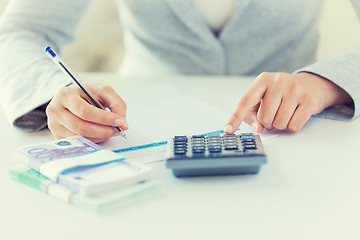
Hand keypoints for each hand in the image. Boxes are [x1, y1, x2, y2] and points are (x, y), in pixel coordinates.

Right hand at [46, 83, 127, 142]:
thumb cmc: (87, 93)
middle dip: (103, 131)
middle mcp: (55, 110)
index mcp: (65, 95)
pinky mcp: (57, 136)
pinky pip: (78, 143)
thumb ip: (117, 104)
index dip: (104, 118)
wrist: (72, 98)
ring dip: (99, 137)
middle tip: (117, 130)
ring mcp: (54, 125)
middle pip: (81, 127)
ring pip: (80, 137)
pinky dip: (93, 140)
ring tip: (109, 131)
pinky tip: (99, 134)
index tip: (119, 121)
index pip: (85, 111)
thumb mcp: (103, 91)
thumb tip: (123, 124)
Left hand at [224, 72, 351, 133]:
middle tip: (273, 115)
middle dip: (267, 122)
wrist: (311, 85)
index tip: (228, 130)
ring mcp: (295, 90)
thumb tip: (258, 128)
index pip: (245, 101)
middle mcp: (279, 81)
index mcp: (263, 80)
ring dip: (280, 125)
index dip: (235, 117)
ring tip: (285, 114)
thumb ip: (253, 113)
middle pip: (264, 117)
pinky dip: (292, 126)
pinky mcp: (309, 100)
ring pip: (279, 123)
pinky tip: (295, 114)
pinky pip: (294, 125)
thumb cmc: (281, 94)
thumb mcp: (264, 97)